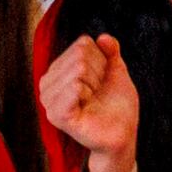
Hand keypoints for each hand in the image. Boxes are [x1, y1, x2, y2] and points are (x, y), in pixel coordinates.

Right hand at [39, 33, 142, 171]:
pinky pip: (74, 88)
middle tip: (99, 94)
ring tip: (94, 101)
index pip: (81, 45)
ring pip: (78, 70)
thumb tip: (103, 37)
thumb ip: (110, 52)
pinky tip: (88, 107)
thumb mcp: (116, 72)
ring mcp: (50, 100)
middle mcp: (48, 83)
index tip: (102, 81)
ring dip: (95, 86)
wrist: (122, 134)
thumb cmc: (116, 106)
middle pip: (80, 56)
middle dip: (99, 74)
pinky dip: (88, 94)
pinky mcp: (56, 115)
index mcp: (58, 70)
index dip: (101, 61)